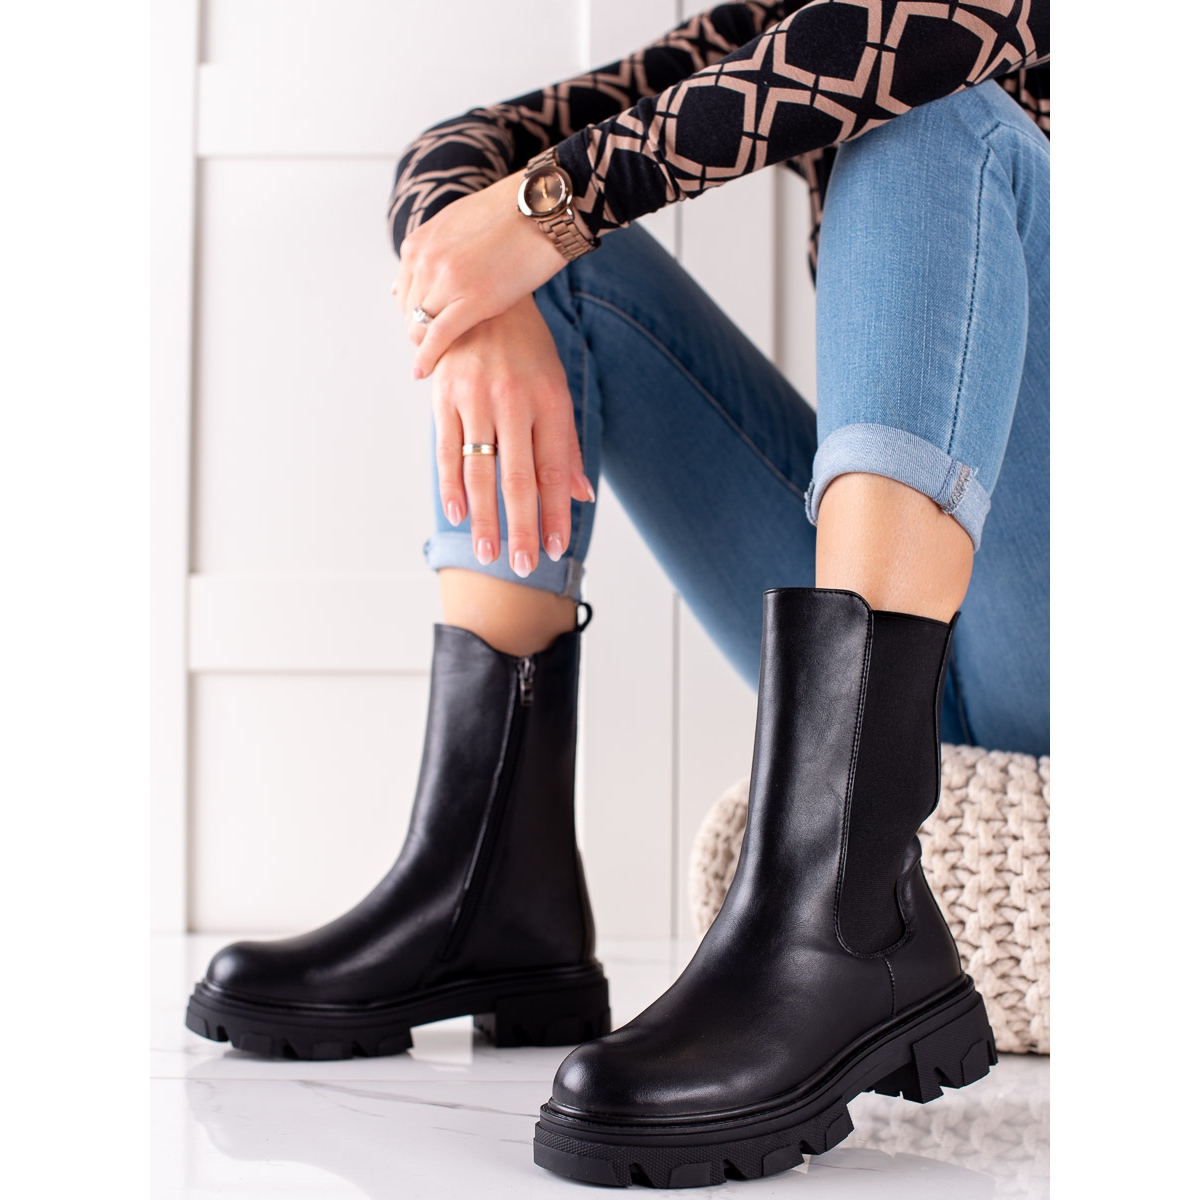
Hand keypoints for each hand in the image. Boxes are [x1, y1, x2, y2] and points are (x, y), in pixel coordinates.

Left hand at [395, 171, 568, 379]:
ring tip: (442, 363)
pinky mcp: (471, 298)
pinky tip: (422, 373)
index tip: (431, 332)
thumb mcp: (456, 225)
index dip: (416, 317)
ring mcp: (446, 279)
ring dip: (427, 348)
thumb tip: (403, 281)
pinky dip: (427, 358)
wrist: (544, 206)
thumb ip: (431, 253)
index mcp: (418, 243)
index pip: (403, 294)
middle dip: (421, 335)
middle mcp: (424, 260)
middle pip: (409, 313)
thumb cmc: (510, 215)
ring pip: (419, 328)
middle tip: (441, 352)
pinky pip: (438, 337)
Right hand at [431, 293, 593, 576]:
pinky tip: (456, 513)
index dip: (555, 513)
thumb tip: (582, 496)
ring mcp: (476, 398)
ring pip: (480, 470)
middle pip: (518, 478)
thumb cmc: (526, 349)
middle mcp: (514, 401)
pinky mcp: (444, 396)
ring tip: (489, 553)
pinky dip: (451, 485)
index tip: (556, 549)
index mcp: (549, 401)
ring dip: (484, 518)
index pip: (554, 471)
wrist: (482, 295)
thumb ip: (566, 445)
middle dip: (522, 527)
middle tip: (524, 566)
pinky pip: (446, 449)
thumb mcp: (556, 388)